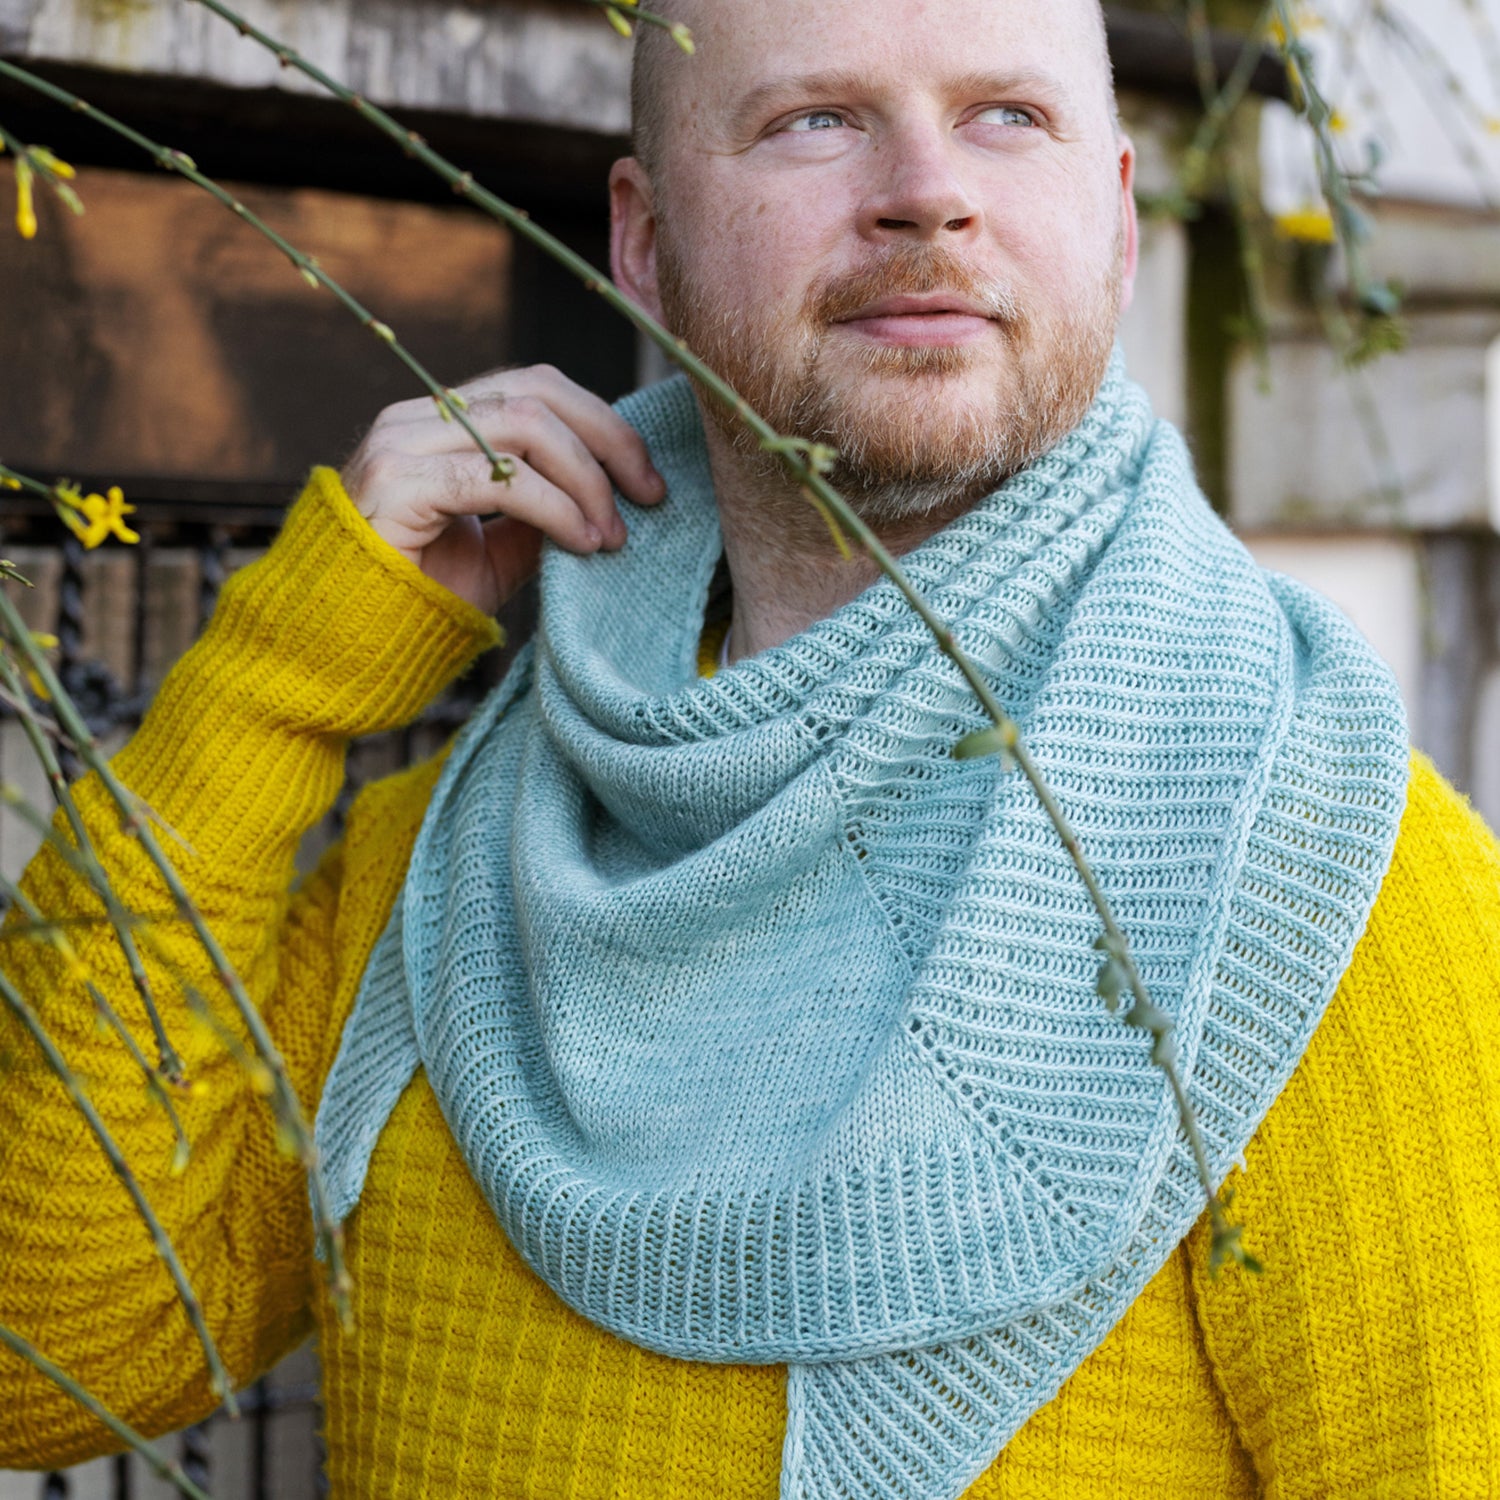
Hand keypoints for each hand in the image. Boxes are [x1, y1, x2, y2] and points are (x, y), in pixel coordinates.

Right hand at [341, 364, 665, 613]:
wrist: (331, 650)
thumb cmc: (410, 604)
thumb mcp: (495, 555)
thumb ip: (542, 519)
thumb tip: (607, 502)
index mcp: (438, 423)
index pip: (535, 389)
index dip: (602, 424)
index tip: (645, 480)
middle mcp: (415, 418)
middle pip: (538, 392)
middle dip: (609, 441)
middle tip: (649, 496)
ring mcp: (400, 444)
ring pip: (525, 426)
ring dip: (586, 480)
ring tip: (612, 535)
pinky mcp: (396, 484)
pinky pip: (498, 478)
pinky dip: (555, 507)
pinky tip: (582, 543)